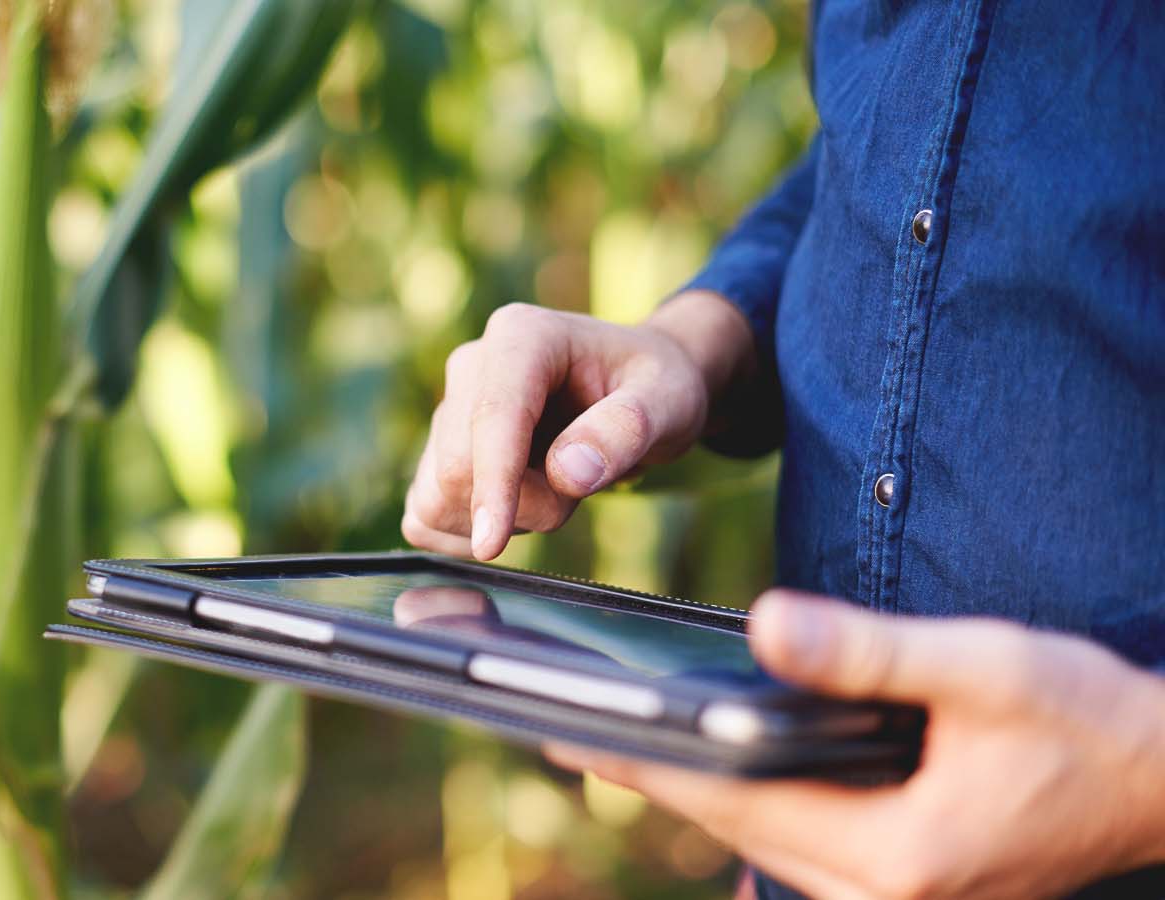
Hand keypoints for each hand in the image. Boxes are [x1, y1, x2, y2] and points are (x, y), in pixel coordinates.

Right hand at [401, 290, 753, 559]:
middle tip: (582, 486)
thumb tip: (568, 473)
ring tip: (554, 488)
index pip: (492, 416)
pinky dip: (468, 534)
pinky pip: (426, 516)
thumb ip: (625, 430)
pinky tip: (516, 511)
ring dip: (502, 518)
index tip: (492, 544)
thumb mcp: (668, 401)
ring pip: (437, 496)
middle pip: (458, 466)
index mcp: (522, 337)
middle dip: (523, 505)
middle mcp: (471, 366)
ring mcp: (448, 409)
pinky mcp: (438, 451)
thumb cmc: (654, 388)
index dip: (492, 483)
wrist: (637, 389)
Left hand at [546, 592, 1164, 899]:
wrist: (1164, 774)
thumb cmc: (1089, 720)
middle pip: (732, 828)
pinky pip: (794, 844)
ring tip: (611, 740)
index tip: (563, 730)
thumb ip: (868, 651)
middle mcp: (883, 896)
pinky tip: (711, 765)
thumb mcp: (984, 669)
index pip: (734, 799)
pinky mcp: (901, 883)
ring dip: (691, 790)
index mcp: (897, 855)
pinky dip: (745, 801)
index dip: (644, 761)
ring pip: (759, 840)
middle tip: (558, 728)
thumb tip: (761, 626)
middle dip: (649, 776)